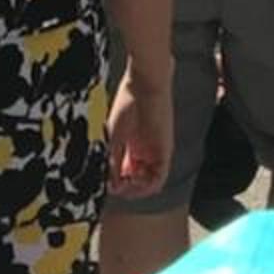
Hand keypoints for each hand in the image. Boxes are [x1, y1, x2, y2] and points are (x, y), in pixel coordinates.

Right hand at [107, 67, 171, 199]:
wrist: (145, 82)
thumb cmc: (128, 102)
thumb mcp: (115, 135)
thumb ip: (113, 161)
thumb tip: (111, 185)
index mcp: (132, 145)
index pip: (126, 173)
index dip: (118, 183)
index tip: (109, 185)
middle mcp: (145, 151)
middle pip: (138, 180)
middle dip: (127, 189)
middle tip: (117, 189)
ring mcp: (156, 151)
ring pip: (150, 182)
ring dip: (137, 190)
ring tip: (126, 186)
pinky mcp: (165, 150)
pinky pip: (160, 176)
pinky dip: (148, 185)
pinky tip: (135, 182)